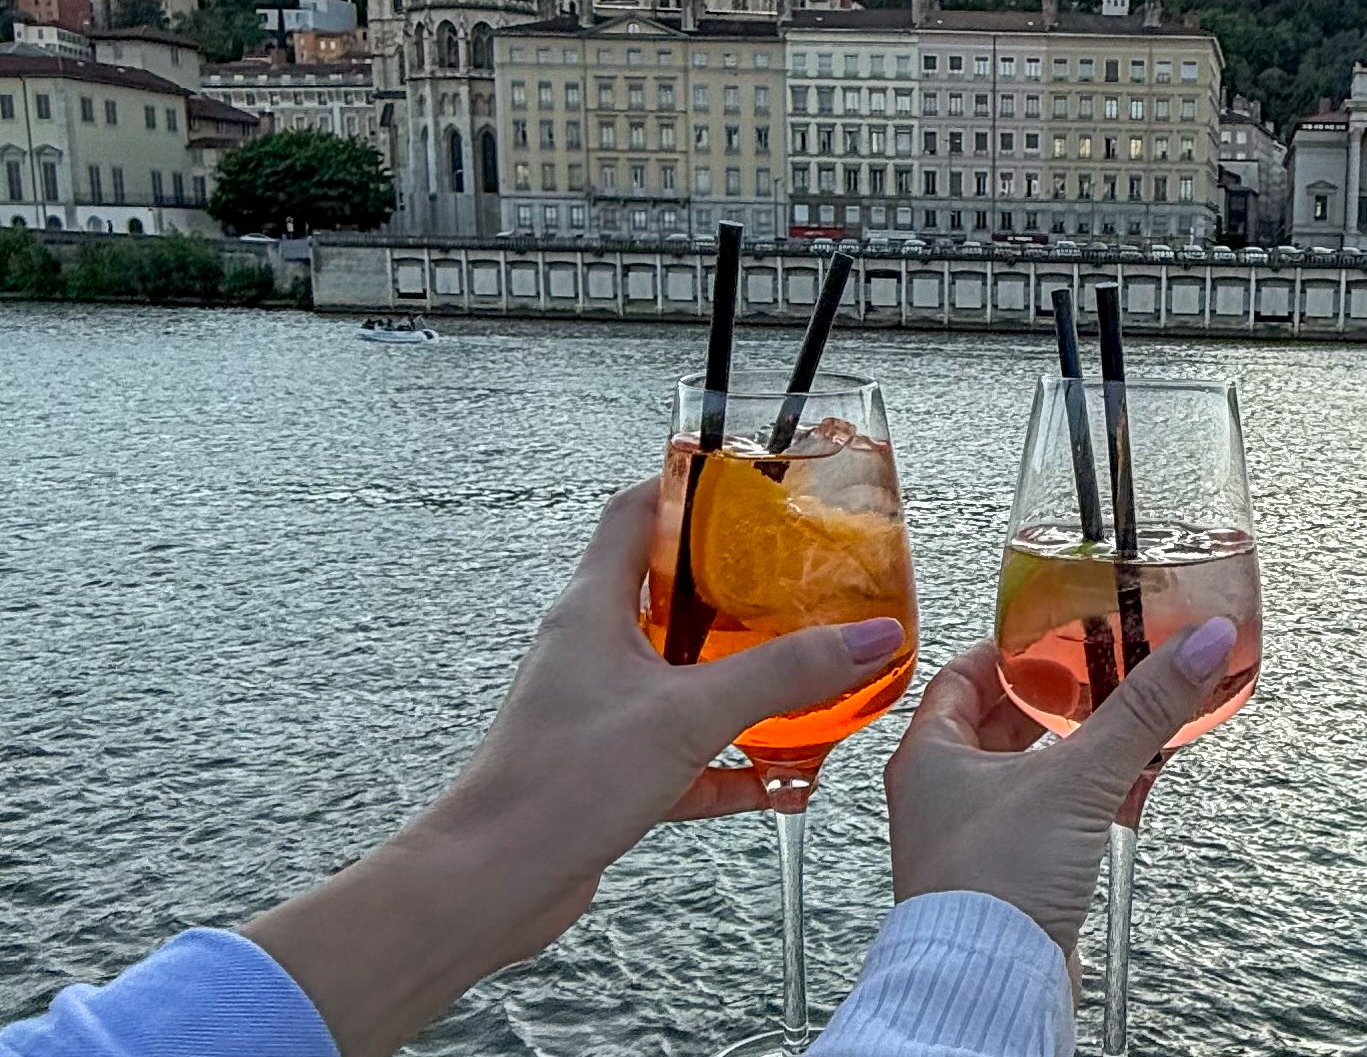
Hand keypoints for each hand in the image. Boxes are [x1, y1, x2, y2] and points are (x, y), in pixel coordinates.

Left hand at [246, 477, 904, 1056]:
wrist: (492, 884)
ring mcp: (600, 710)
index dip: (689, 488)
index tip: (752, 487)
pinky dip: (729, 762)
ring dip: (740, 679)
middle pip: (669, 593)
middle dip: (737, 589)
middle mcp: (592, 650)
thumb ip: (783, 674)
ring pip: (681, 675)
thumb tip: (870, 637)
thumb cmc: (560, 784)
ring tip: (803, 678)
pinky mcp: (610, 768)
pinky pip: (683, 750)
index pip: (636, 513)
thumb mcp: (688, 714)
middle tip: (799, 584)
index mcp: (593, 609)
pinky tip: (775, 781)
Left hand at [882, 620, 1235, 960]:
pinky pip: (1035, 822)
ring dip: (1060, 753)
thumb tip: (1194, 647)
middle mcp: (939, 795)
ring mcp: (965, 840)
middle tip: (1084, 680)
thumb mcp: (1078, 778)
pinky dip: (1068, 802)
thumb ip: (1141, 710)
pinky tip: (1104, 802)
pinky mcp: (998, 879)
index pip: (961, 676)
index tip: (1046, 638)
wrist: (991, 982)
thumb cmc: (994, 887)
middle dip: (1042, 702)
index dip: (1007, 652)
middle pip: (990, 725)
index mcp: (929, 755)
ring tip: (1102, 733)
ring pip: (1016, 775)